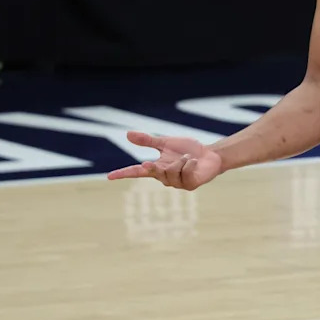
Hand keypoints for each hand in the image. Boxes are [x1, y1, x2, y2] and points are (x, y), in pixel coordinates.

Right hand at [106, 132, 221, 190]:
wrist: (209, 155)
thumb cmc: (188, 149)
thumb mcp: (165, 142)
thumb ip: (148, 141)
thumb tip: (127, 134)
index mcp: (157, 167)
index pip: (136, 171)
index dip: (123, 173)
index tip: (109, 176)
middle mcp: (164, 177)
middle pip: (153, 172)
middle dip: (154, 167)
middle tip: (152, 162)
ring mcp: (177, 183)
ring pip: (171, 172)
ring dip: (180, 161)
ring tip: (187, 157)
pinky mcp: (189, 185)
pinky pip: (185, 173)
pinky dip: (189, 163)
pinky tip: (194, 161)